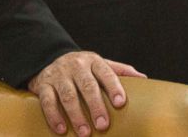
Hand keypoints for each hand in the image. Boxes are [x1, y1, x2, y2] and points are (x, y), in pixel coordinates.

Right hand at [27, 51, 145, 135]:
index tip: (120, 103)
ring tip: (85, 132)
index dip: (114, 87)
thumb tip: (144, 79)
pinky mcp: (43, 84)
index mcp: (94, 61)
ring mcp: (59, 75)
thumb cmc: (82, 66)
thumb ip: (120, 71)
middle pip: (87, 86)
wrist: (49, 58)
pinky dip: (54, 116)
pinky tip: (61, 129)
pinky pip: (47, 101)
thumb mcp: (100, 63)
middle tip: (103, 125)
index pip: (106, 73)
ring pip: (68, 95)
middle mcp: (76, 66)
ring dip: (76, 115)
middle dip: (96, 106)